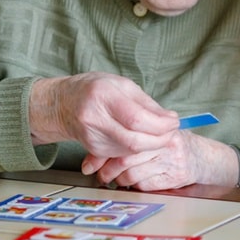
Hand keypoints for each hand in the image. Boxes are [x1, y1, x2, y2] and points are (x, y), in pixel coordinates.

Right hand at [27, 72, 178, 169]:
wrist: (65, 103)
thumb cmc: (96, 89)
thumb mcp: (122, 85)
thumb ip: (146, 103)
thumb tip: (170, 118)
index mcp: (102, 96)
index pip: (136, 119)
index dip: (160, 124)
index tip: (174, 121)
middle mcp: (94, 119)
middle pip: (134, 140)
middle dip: (159, 140)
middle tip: (172, 132)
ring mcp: (92, 137)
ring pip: (130, 150)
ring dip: (152, 145)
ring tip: (162, 133)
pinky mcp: (94, 149)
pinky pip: (123, 153)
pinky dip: (139, 148)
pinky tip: (146, 139)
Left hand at [94, 131, 239, 190]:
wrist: (201, 157)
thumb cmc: (170, 146)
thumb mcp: (152, 135)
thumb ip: (129, 139)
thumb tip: (94, 156)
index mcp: (157, 128)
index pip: (124, 140)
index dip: (104, 154)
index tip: (92, 163)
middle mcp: (166, 142)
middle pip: (126, 159)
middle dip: (108, 170)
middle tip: (101, 175)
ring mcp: (172, 160)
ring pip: (132, 174)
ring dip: (120, 180)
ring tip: (116, 179)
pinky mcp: (175, 177)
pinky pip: (145, 185)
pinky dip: (134, 186)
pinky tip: (134, 183)